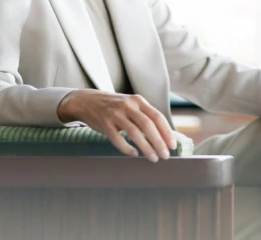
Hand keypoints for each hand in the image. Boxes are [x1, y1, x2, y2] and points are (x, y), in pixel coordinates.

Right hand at [57, 89, 176, 161]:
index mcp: (138, 101)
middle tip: (165, 156)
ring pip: (134, 132)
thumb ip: (144, 116)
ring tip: (153, 158)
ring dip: (146, 147)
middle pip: (148, 125)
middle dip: (159, 142)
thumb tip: (164, 136)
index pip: (157, 116)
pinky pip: (117, 138)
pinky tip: (134, 154)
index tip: (173, 145)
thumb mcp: (131, 105)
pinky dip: (127, 148)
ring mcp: (115, 114)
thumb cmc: (114, 107)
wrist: (87, 101)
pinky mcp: (104, 123)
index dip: (167, 132)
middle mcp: (128, 105)